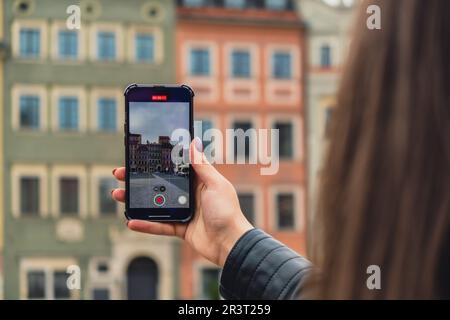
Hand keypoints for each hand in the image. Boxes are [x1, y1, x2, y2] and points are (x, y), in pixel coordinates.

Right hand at [111, 138, 252, 266]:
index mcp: (198, 181)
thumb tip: (193, 143)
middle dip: (138, 180)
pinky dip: (145, 225)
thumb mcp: (215, 184)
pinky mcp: (180, 229)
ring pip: (155, 204)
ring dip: (136, 201)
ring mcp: (184, 212)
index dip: (156, 162)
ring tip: (118, 195)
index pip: (173, 168)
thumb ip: (202, 166)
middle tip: (120, 174)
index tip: (139, 156)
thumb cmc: (227, 211)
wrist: (231, 243)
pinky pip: (159, 226)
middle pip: (159, 185)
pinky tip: (131, 221)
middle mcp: (189, 195)